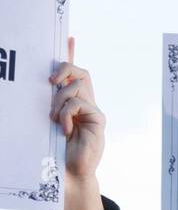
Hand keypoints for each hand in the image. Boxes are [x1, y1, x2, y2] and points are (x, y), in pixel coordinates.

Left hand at [50, 38, 103, 183]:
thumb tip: (46, 85)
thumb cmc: (57, 150)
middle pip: (80, 72)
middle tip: (50, 81)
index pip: (74, 74)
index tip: (68, 37)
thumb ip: (52, 103)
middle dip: (64, 69)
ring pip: (77, 86)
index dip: (71, 54)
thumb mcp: (51, 120)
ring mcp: (93, 111)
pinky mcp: (98, 121)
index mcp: (73, 102)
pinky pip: (79, 104)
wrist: (69, 172)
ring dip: (59, 99)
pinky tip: (63, 128)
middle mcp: (86, 103)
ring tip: (54, 118)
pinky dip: (66, 113)